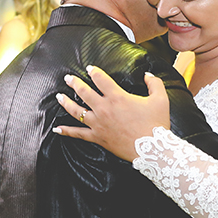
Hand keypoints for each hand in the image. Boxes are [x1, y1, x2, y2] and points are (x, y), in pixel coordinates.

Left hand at [54, 66, 170, 161]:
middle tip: (68, 78)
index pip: (101, 79)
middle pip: (84, 92)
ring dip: (66, 102)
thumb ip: (154, 83)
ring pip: (77, 111)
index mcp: (117, 97)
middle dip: (74, 83)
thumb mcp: (161, 99)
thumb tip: (148, 75)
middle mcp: (104, 108)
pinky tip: (57, 129)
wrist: (152, 149)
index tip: (90, 68)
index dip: (94, 71)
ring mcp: (99, 124)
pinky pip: (78, 133)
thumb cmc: (156, 124)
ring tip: (59, 96)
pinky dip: (67, 131)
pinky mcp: (98, 137)